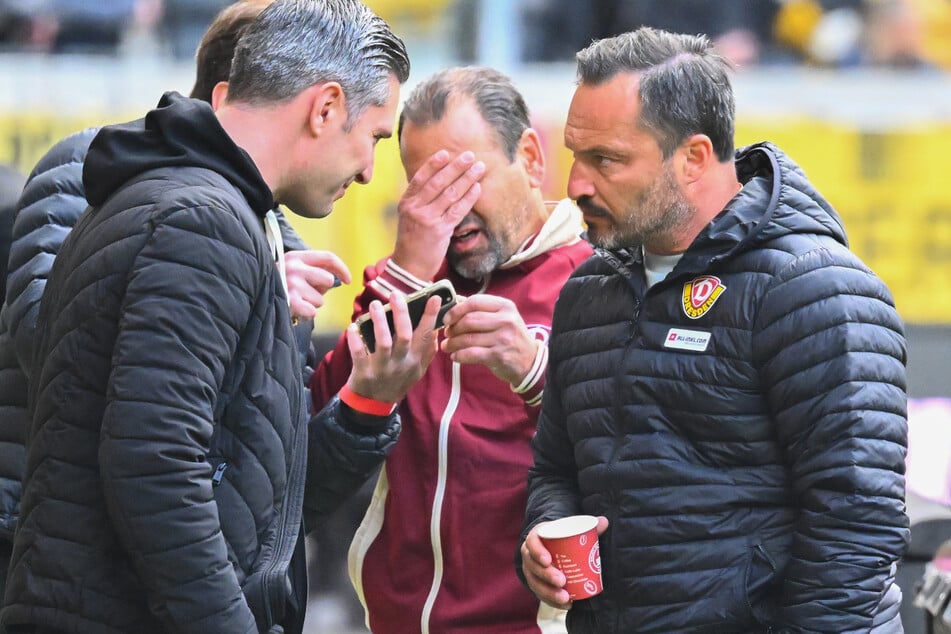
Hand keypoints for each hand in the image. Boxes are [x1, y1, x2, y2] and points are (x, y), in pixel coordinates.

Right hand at [284, 250, 350, 320]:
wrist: (256, 297)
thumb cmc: (280, 284)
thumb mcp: (295, 270)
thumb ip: (315, 270)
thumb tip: (338, 278)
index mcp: (297, 256)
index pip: (328, 257)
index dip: (342, 269)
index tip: (348, 280)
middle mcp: (294, 267)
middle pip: (327, 280)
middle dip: (321, 290)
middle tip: (307, 293)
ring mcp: (291, 283)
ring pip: (320, 299)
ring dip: (312, 304)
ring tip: (297, 301)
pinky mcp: (289, 300)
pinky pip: (312, 312)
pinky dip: (307, 314)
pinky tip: (296, 310)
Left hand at [345, 292, 440, 402]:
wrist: (374, 406)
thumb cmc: (396, 383)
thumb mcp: (417, 371)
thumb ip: (427, 352)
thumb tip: (436, 330)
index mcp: (415, 361)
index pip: (426, 335)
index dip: (431, 316)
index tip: (434, 298)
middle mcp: (401, 364)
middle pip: (405, 336)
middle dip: (402, 314)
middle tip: (396, 295)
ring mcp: (382, 369)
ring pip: (384, 342)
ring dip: (379, 322)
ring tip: (375, 305)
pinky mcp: (364, 373)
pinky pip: (359, 355)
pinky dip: (355, 340)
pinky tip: (352, 327)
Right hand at [391, 150, 484, 279]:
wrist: (410, 266)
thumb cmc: (412, 240)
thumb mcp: (409, 216)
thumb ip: (421, 200)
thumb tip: (441, 179)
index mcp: (406, 203)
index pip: (420, 178)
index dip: (434, 164)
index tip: (447, 153)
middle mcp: (416, 209)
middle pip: (438, 182)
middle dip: (456, 167)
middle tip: (469, 156)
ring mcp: (428, 219)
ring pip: (450, 194)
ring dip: (467, 178)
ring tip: (479, 168)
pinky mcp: (441, 231)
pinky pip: (458, 210)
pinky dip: (469, 197)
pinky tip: (477, 188)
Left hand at [441, 295, 537, 384]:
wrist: (530, 360)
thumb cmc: (511, 336)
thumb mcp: (503, 317)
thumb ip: (481, 309)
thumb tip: (455, 301)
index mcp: (505, 306)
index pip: (474, 302)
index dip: (456, 310)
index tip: (446, 318)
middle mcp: (506, 320)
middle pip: (469, 320)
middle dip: (453, 328)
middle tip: (447, 334)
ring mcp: (503, 339)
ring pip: (468, 338)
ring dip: (452, 343)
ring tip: (447, 346)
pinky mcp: (499, 356)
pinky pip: (472, 354)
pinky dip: (459, 356)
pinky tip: (455, 357)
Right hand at [520, 516, 608, 609]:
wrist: (548, 545)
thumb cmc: (560, 536)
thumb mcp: (570, 528)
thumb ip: (587, 525)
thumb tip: (604, 521)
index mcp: (535, 538)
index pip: (532, 544)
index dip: (537, 552)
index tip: (548, 560)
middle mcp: (529, 555)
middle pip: (533, 567)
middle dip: (546, 575)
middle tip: (562, 581)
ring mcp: (531, 571)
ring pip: (536, 583)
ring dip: (549, 592)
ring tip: (565, 597)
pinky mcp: (536, 584)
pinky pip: (541, 595)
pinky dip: (553, 601)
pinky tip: (566, 604)